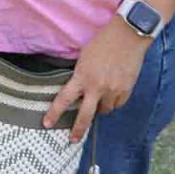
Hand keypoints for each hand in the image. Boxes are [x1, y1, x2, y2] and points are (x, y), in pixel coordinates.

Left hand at [43, 18, 151, 142]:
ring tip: (101, 96)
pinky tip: (114, 91)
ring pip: (104, 110)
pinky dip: (114, 101)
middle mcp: (97, 87)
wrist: (127, 35)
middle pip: (85, 116)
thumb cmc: (103, 41)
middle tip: (73, 139)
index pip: (64, 99)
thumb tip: (79, 88)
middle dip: (78, 130)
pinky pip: (118, 104)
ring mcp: (112, 90)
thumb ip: (81, 74)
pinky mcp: (126, 90)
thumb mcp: (85, 56)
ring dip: (101, 107)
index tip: (47, 123)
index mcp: (82, 76)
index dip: (54, 113)